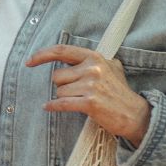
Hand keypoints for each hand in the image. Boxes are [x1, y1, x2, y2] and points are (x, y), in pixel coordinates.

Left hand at [26, 44, 150, 146]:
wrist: (135, 114)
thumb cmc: (120, 92)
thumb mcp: (111, 67)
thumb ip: (92, 60)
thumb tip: (71, 56)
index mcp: (94, 57)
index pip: (62, 50)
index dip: (42, 55)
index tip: (30, 62)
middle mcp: (92, 68)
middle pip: (57, 76)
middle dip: (63, 86)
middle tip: (77, 93)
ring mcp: (91, 85)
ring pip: (59, 91)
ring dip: (65, 98)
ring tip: (81, 101)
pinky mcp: (90, 102)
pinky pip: (61, 103)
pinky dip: (53, 106)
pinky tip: (49, 107)